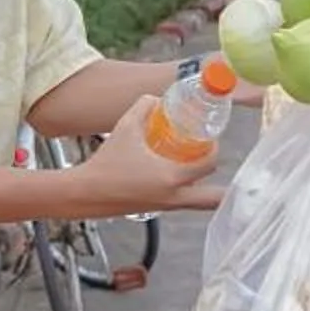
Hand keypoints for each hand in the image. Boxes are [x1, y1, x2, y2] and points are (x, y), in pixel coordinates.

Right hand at [74, 97, 223, 215]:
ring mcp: (166, 207)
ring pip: (199, 204)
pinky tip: (174, 175)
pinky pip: (181, 203)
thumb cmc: (106, 163)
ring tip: (197, 168)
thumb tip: (155, 99)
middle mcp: (174, 197)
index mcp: (172, 177)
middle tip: (212, 161)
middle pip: (214, 199)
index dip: (214, 149)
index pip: (209, 164)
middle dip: (224, 183)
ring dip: (205, 188)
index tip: (210, 139)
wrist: (85, 193)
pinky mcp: (156, 211)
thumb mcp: (125, 127)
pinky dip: (186, 192)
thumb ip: (142, 107)